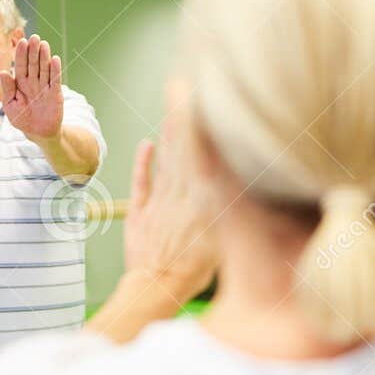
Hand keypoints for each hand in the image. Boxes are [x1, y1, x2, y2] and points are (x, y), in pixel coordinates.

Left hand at [0, 35, 64, 140]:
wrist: (38, 132)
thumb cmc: (22, 119)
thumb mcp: (10, 105)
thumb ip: (7, 89)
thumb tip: (3, 72)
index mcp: (20, 83)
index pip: (20, 65)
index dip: (21, 53)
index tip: (21, 41)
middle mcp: (33, 82)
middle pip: (33, 63)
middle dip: (33, 50)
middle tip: (34, 37)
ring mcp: (44, 87)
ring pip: (44, 69)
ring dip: (44, 56)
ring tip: (44, 44)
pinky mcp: (55, 94)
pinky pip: (55, 80)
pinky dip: (55, 70)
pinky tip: (55, 59)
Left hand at [121, 111, 220, 301]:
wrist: (157, 289)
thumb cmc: (196, 272)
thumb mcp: (223, 239)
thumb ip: (227, 206)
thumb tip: (235, 177)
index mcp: (201, 201)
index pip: (201, 155)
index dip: (200, 126)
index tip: (201, 98)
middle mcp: (180, 196)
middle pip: (183, 150)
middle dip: (183, 117)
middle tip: (181, 85)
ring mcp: (158, 204)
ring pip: (165, 161)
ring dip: (167, 134)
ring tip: (171, 106)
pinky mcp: (139, 214)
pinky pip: (142, 183)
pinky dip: (143, 163)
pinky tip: (147, 143)